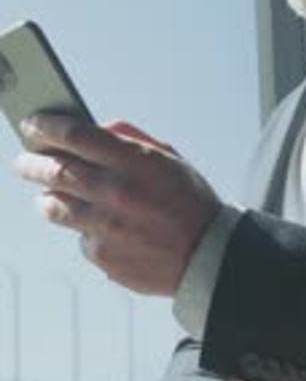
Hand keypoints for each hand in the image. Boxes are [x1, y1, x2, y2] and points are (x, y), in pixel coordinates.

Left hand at [13, 115, 219, 295]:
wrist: (208, 256)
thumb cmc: (190, 203)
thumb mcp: (170, 160)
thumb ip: (131, 141)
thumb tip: (96, 129)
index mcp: (135, 162)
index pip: (75, 135)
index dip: (47, 126)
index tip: (32, 124)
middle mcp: (116, 192)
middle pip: (55, 170)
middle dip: (31, 163)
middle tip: (23, 161)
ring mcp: (106, 226)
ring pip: (55, 206)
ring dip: (47, 198)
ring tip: (47, 195)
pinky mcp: (102, 255)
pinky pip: (79, 236)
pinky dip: (83, 230)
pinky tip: (99, 228)